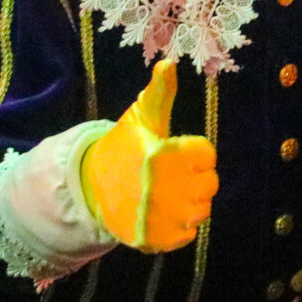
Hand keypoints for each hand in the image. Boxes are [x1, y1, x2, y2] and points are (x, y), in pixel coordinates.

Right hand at [78, 59, 219, 252]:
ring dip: (191, 203)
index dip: (195, 152)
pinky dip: (181, 227)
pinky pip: (189, 235)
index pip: (207, 154)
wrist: (91, 187)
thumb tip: (169, 62)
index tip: (177, 152)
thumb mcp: (141, 118)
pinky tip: (165, 214)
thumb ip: (160, 92)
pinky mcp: (152, 239)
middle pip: (210, 184)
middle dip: (196, 178)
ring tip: (169, 194)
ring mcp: (156, 216)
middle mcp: (159, 186)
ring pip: (202, 211)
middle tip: (173, 175)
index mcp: (160, 154)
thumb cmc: (123, 147)